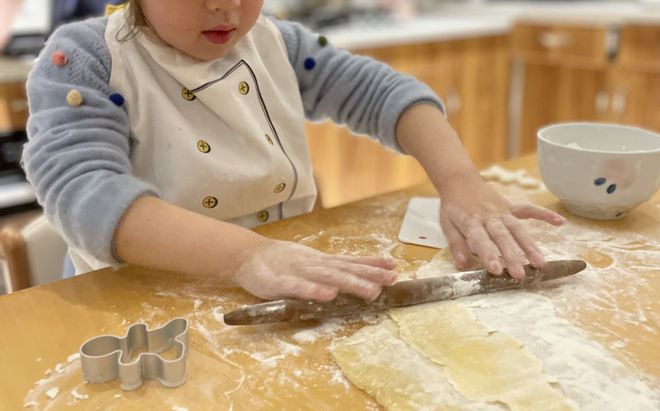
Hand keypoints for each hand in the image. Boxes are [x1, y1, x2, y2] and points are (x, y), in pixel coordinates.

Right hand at [233, 240, 396, 301]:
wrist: (247, 255)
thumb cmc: (281, 261)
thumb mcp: (311, 262)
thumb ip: (333, 268)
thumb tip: (361, 271)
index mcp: (321, 262)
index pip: (350, 262)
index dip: (372, 265)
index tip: (394, 267)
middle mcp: (314, 265)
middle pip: (345, 270)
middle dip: (368, 275)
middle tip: (390, 281)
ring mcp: (297, 272)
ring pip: (327, 278)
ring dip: (350, 283)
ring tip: (371, 290)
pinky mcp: (279, 283)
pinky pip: (298, 288)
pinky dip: (313, 290)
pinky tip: (328, 295)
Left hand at [439, 176, 564, 278]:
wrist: (459, 180)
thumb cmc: (453, 207)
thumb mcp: (447, 225)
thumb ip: (456, 244)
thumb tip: (462, 265)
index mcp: (471, 223)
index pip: (481, 241)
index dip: (489, 255)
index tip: (497, 270)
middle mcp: (489, 218)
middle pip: (502, 238)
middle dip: (512, 256)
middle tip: (520, 274)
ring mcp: (502, 211)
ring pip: (517, 229)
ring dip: (529, 246)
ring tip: (541, 264)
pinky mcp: (511, 206)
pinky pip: (529, 209)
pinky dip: (544, 214)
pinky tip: (560, 222)